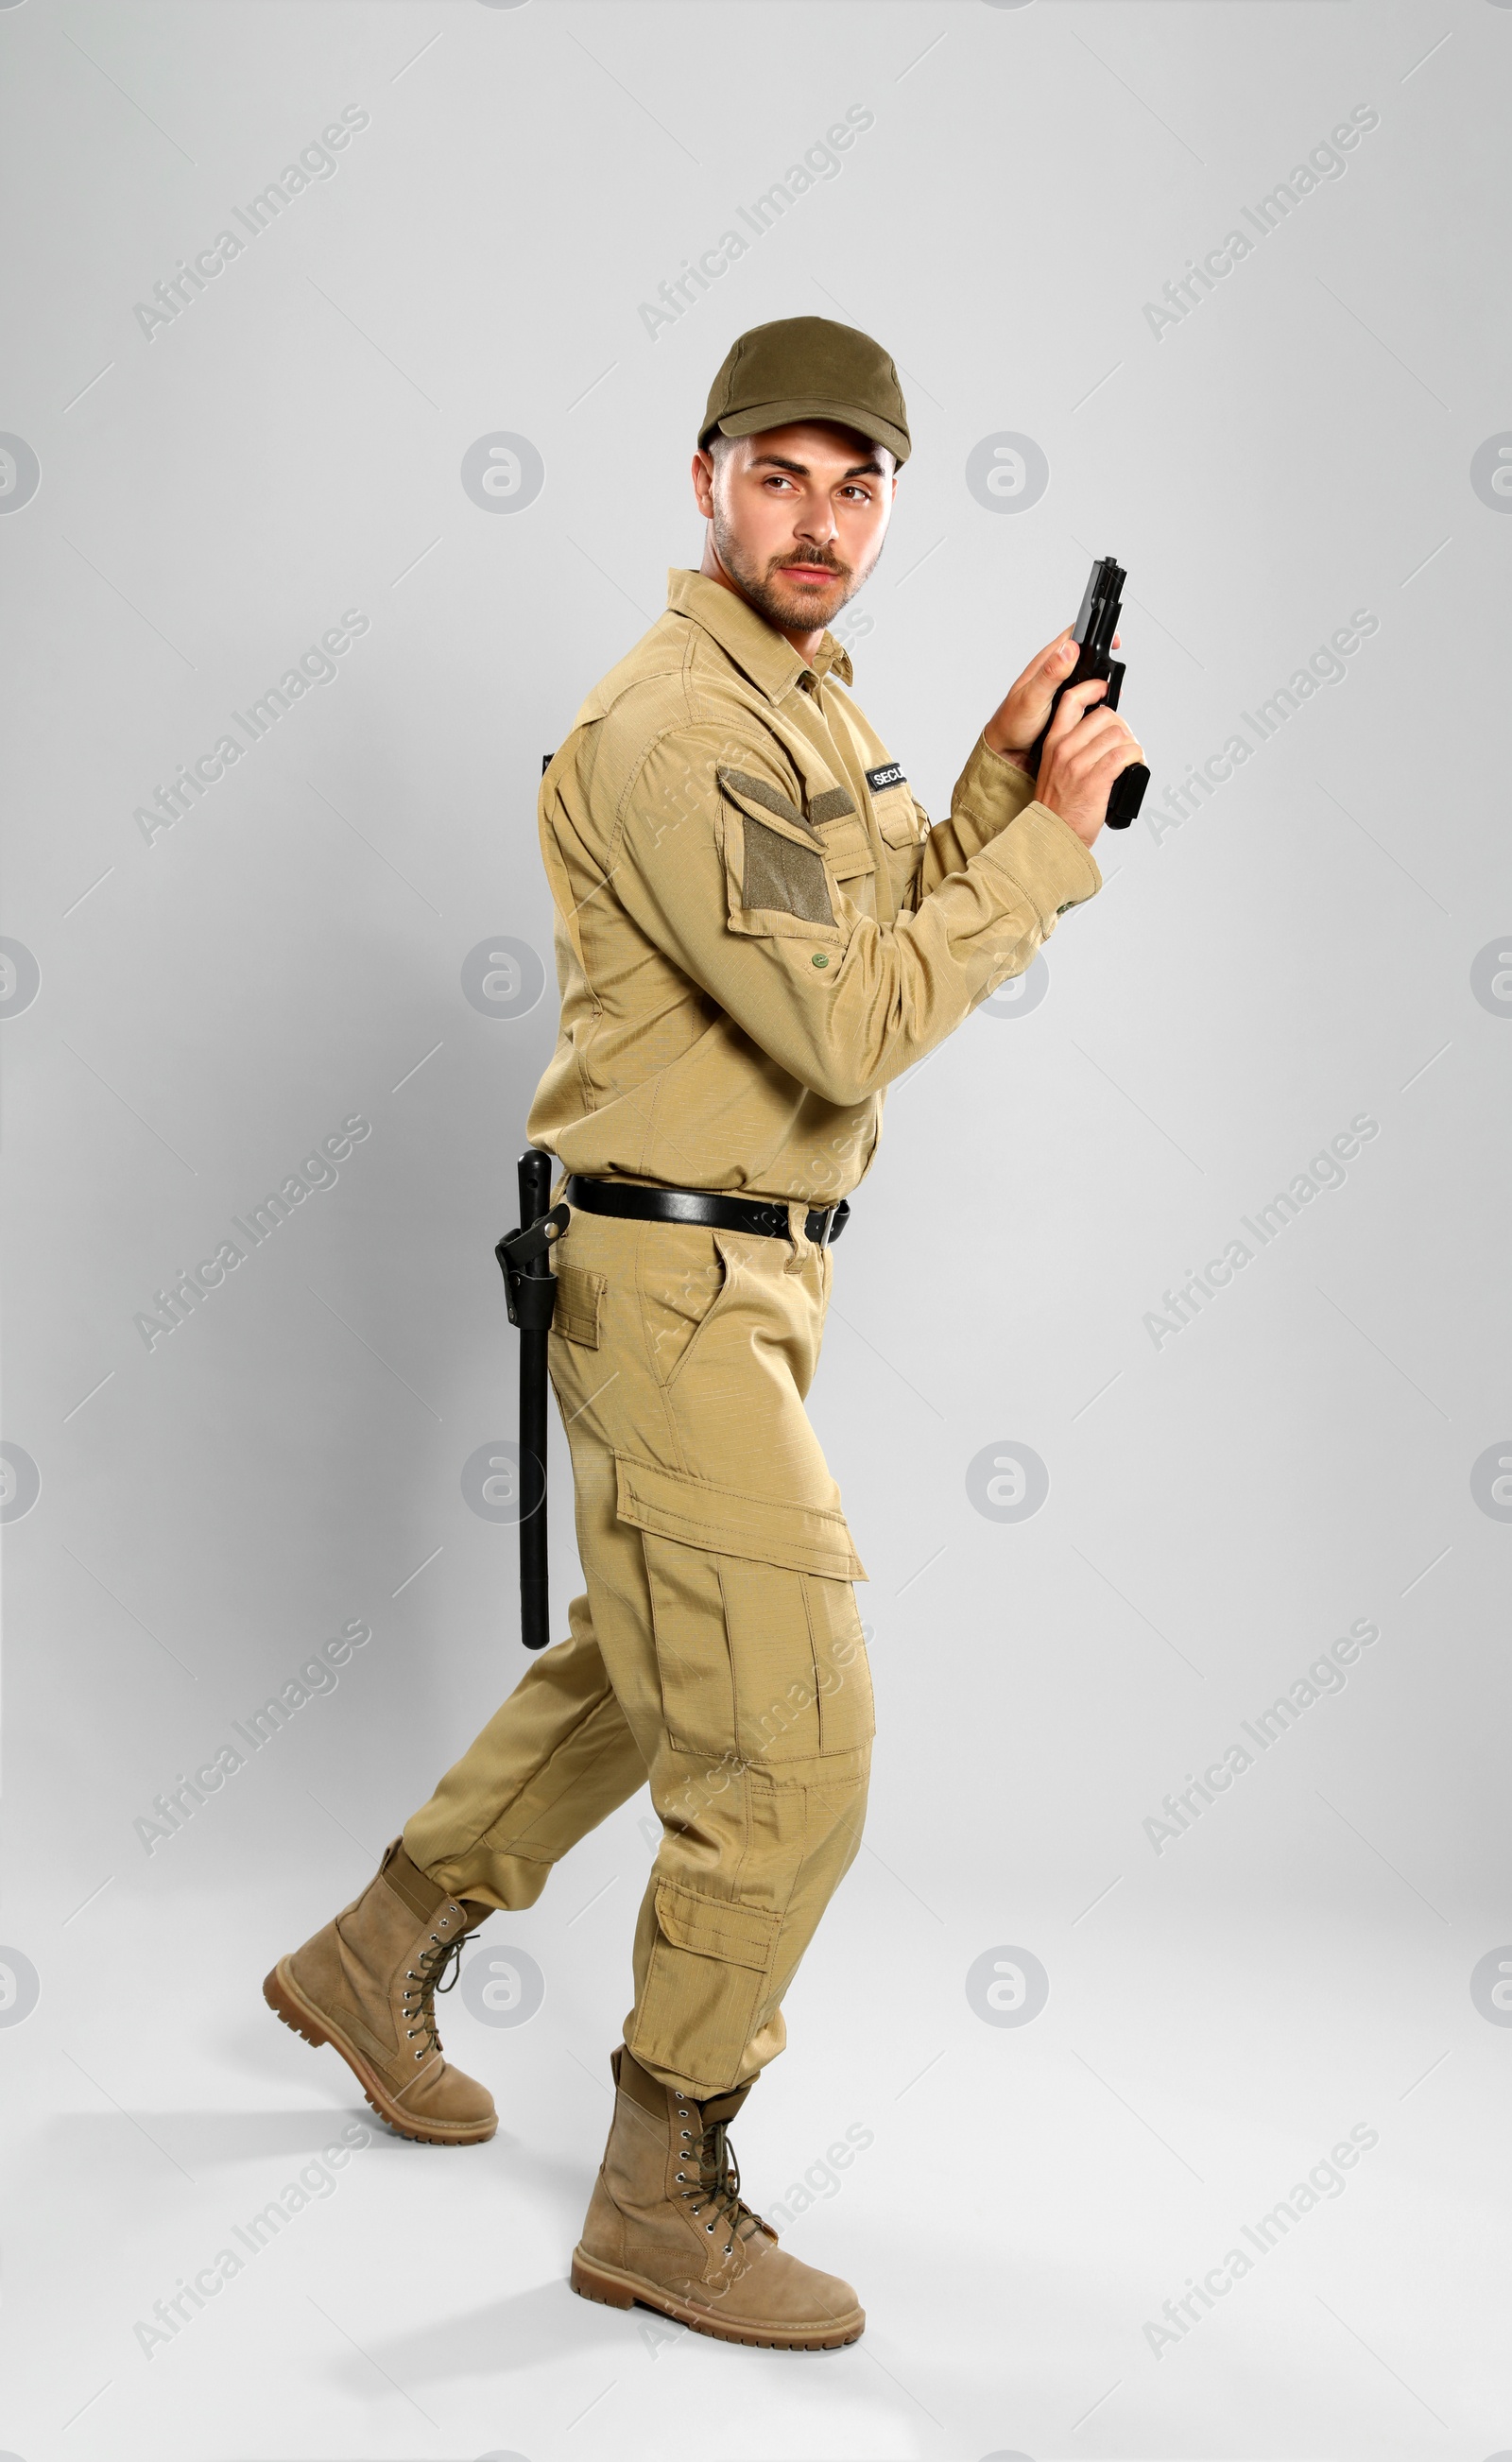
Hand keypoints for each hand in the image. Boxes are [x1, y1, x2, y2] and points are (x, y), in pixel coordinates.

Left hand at [982, 623, 1121, 767]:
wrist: (1009, 749)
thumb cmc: (1013, 723)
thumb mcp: (1033, 697)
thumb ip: (1050, 674)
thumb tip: (1070, 649)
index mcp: (1047, 662)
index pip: (1074, 636)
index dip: (1095, 633)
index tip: (1113, 643)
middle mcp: (1055, 670)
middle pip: (1086, 656)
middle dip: (1103, 663)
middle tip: (1110, 680)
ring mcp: (1061, 686)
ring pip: (1088, 676)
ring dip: (1100, 684)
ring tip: (1106, 696)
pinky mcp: (1065, 701)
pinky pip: (1085, 694)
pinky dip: (1095, 698)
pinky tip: (1098, 708)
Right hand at [1033, 674, 1143, 849]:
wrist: (1052, 836)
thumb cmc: (1057, 807)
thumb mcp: (1053, 769)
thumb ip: (1071, 748)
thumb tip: (1101, 733)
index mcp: (1053, 742)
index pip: (1071, 700)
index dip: (1093, 689)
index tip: (1105, 690)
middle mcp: (1064, 749)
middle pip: (1105, 716)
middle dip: (1123, 727)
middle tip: (1126, 743)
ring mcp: (1079, 764)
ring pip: (1118, 734)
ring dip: (1132, 745)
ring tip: (1132, 758)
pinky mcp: (1095, 779)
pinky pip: (1124, 755)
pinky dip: (1137, 758)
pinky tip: (1135, 766)